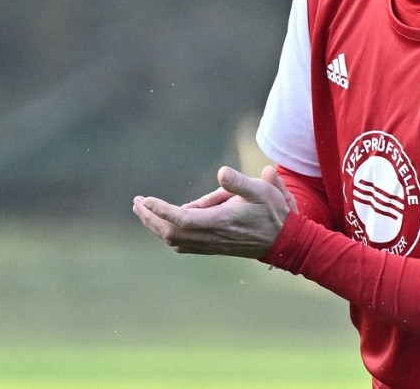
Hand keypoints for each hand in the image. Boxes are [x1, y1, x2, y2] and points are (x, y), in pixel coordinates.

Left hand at [133, 165, 292, 258]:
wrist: (284, 242)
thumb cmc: (273, 213)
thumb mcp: (262, 190)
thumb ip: (239, 182)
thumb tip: (221, 172)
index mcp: (219, 222)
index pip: (181, 219)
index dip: (160, 210)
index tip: (145, 199)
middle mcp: (211, 237)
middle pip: (170, 232)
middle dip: (150, 218)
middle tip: (136, 203)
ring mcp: (211, 244)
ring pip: (174, 240)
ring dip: (156, 226)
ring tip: (145, 211)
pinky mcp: (213, 247)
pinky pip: (183, 245)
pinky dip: (168, 234)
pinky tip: (165, 225)